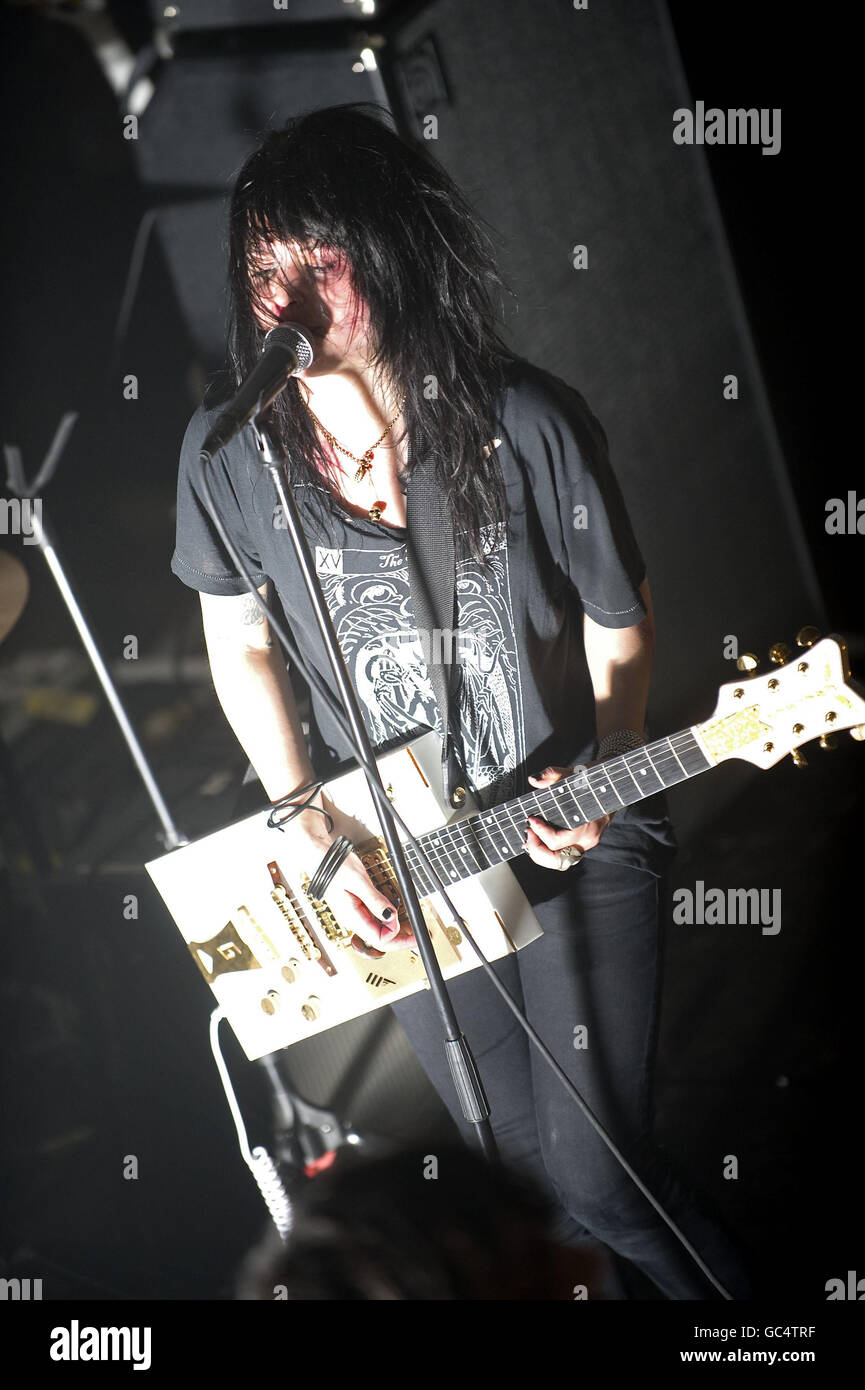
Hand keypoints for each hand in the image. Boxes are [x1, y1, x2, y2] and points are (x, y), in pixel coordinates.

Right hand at [279, 797, 414, 954]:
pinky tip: (395, 916)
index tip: (410, 929)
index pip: (378, 939)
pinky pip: (374, 919)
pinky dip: (387, 920)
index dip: (396, 937)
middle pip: (379, 939)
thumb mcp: (359, 881)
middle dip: (399, 940)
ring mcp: (355, 913)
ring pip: (377, 930)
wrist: (318, 856)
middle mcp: (353, 918)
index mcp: (352, 916)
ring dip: (394, 931)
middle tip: (416, 937)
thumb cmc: (335, 866)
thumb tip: (390, 916)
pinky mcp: (356, 906)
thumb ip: (374, 900)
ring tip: (410, 929)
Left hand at [523, 764, 611, 870]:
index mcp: (587, 826)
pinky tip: (537, 841)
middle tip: (528, 834)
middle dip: (537, 851)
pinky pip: (562, 856)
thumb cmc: (592, 781)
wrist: (611, 786)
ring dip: (541, 854)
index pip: (557, 841)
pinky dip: (547, 852)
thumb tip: (534, 780)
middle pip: (557, 861)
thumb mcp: (572, 773)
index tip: (531, 820)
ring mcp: (585, 844)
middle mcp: (587, 839)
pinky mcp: (581, 845)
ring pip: (559, 862)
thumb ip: (552, 774)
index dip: (540, 833)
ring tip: (530, 838)